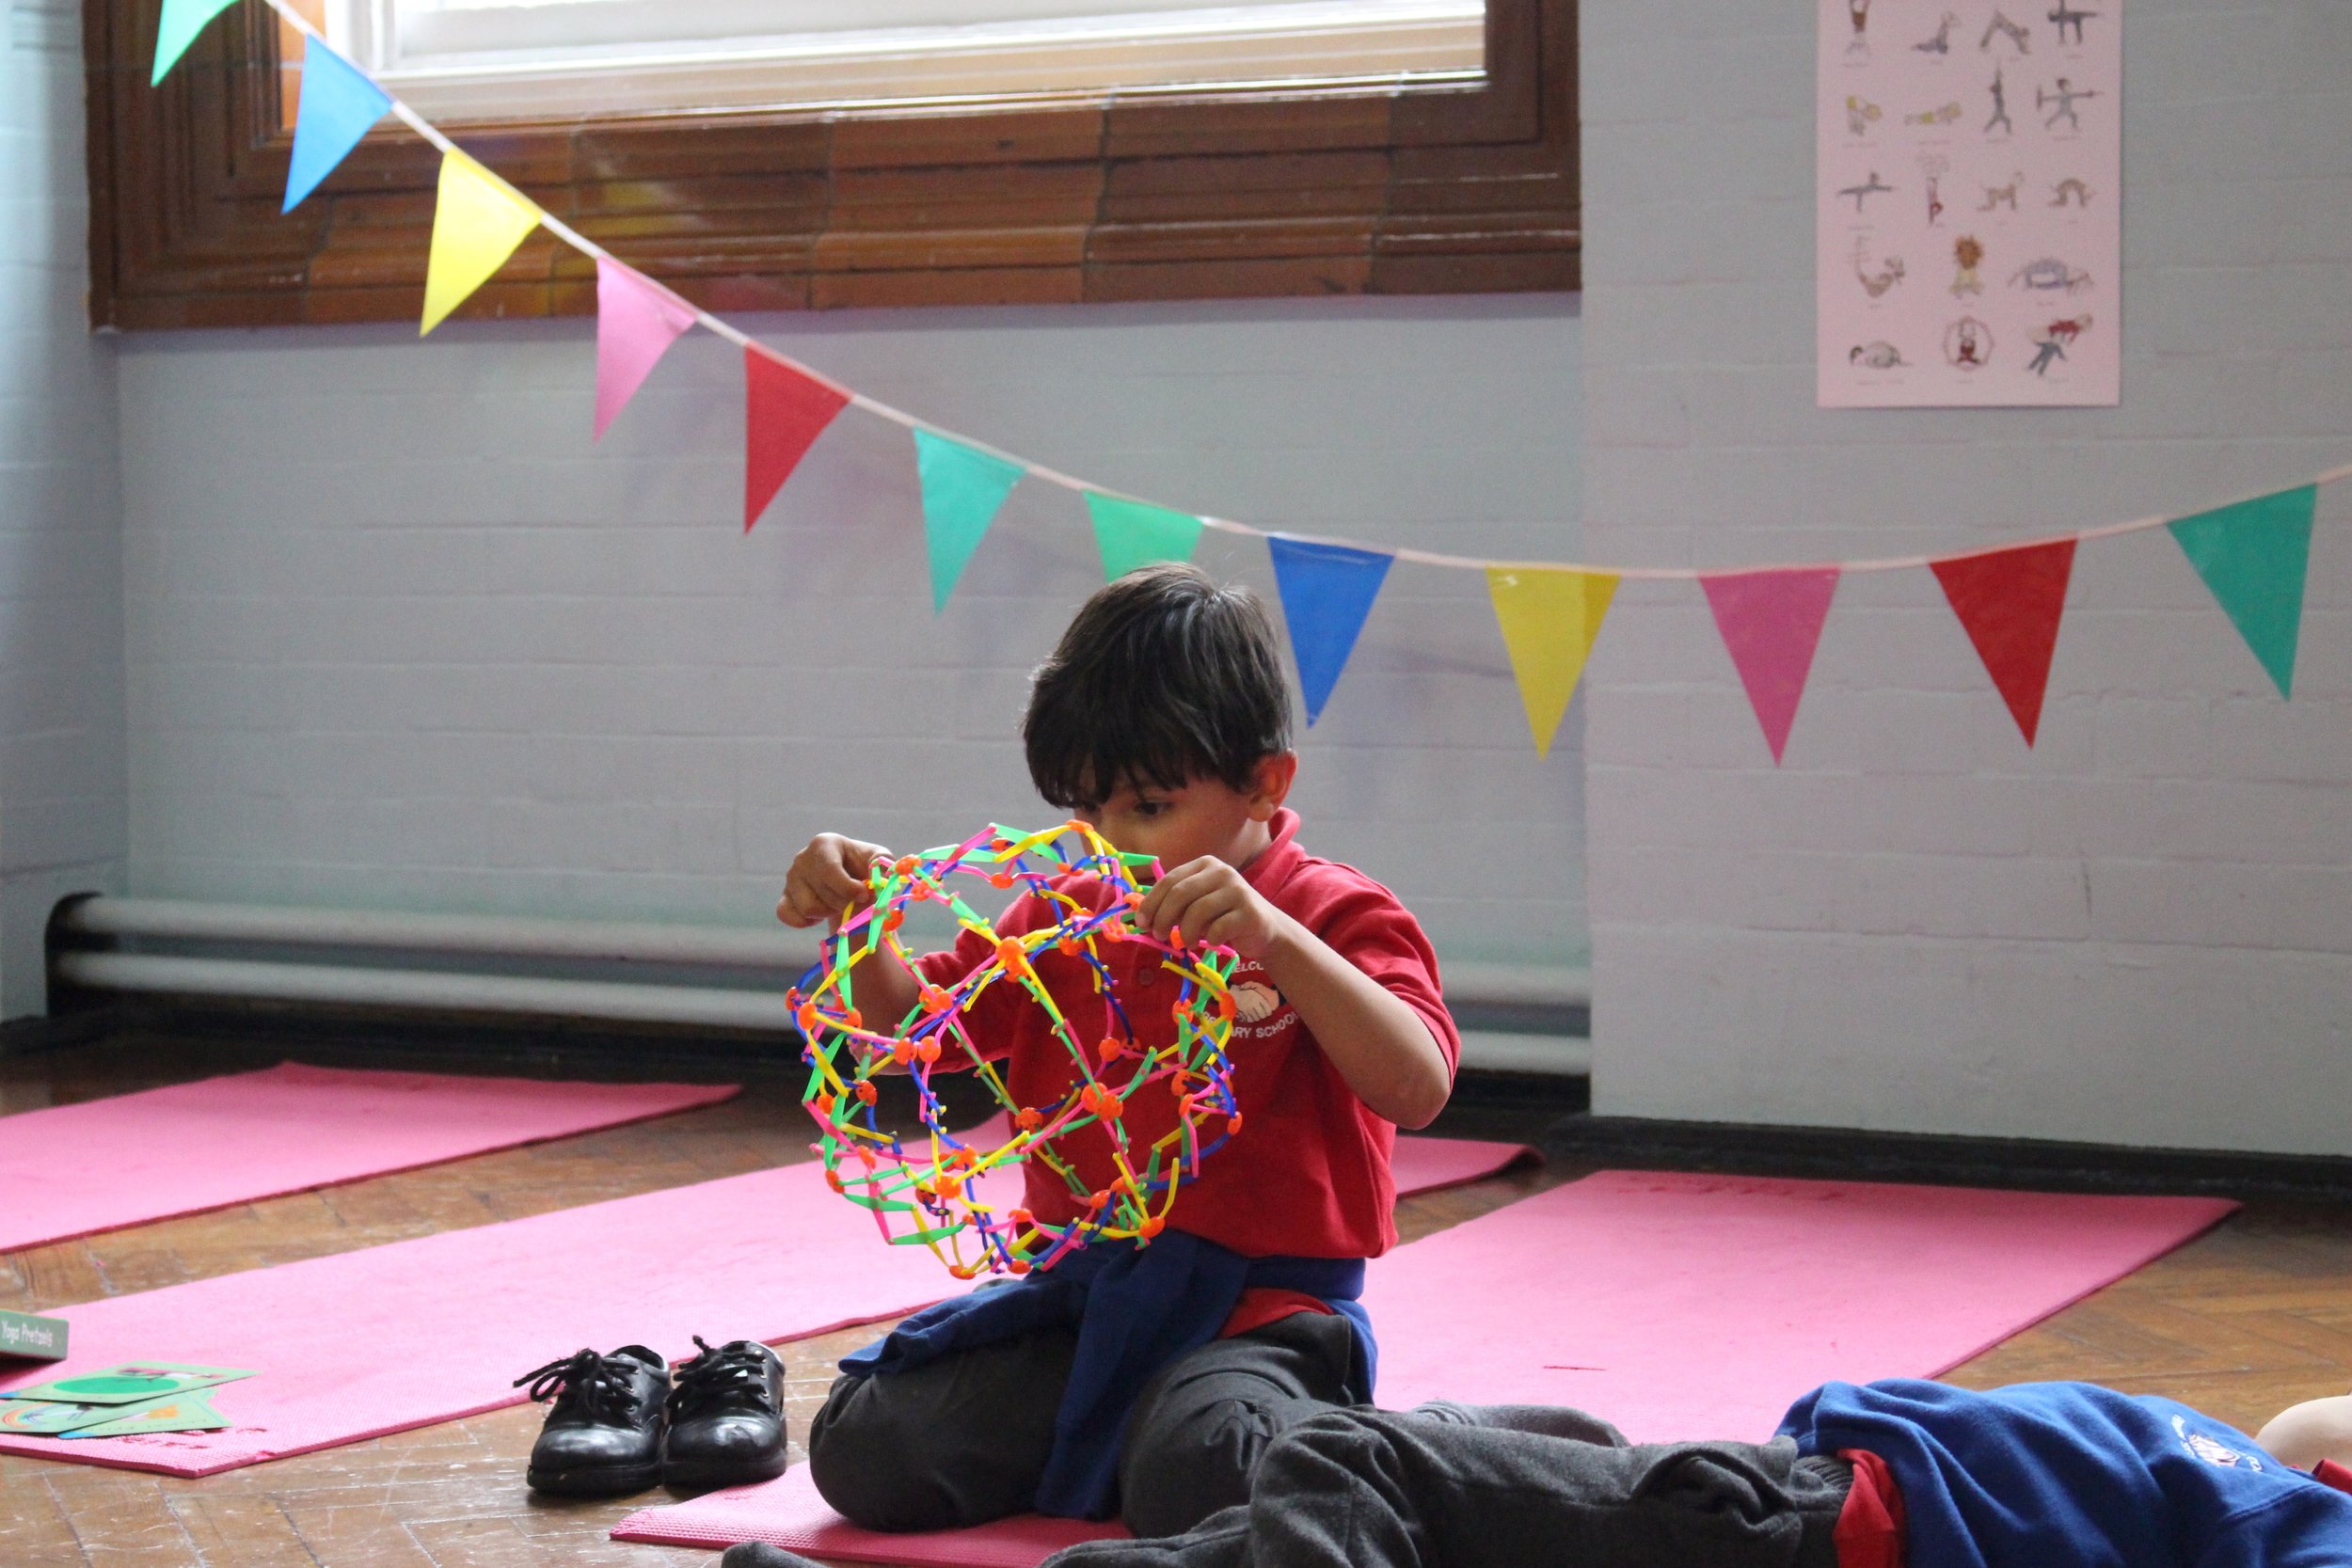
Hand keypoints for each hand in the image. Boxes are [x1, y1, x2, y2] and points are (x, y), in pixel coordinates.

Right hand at [778, 834, 890, 928]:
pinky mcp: (783, 898)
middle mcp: (802, 858)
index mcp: (824, 843)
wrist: (851, 882)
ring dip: (829, 912)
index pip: (829, 869)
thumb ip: (883, 863)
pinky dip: (807, 922)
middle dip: (844, 902)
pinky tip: (820, 915)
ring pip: (809, 908)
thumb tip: (882, 870)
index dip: (848, 887)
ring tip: (838, 903)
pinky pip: (788, 916)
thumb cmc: (865, 868)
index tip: (864, 895)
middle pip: (822, 892)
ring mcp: (790, 879)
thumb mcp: (879, 860)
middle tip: (855, 901)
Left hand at [1137, 857, 1287, 960]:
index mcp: (1205, 864)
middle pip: (1181, 893)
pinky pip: (1218, 928)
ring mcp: (1238, 890)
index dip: (1151, 902)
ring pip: (1198, 912)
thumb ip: (1174, 905)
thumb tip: (1142, 917)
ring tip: (1187, 943)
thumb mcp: (1196, 904)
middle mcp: (1222, 871)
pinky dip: (1209, 939)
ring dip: (1185, 933)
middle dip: (1163, 918)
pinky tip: (1211, 942)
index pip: (1170, 880)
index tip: (1141, 923)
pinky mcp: (1250, 912)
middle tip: (1159, 936)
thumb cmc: (1223, 916)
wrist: (1263, 929)